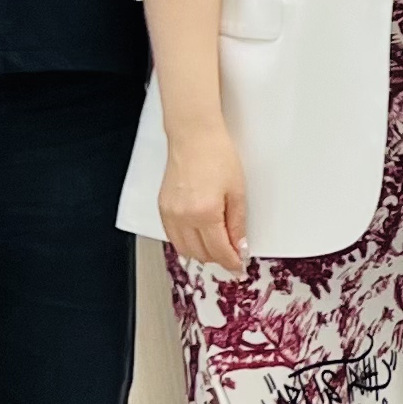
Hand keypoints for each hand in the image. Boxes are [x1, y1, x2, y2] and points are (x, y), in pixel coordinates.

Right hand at [159, 127, 250, 272]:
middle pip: (200, 254)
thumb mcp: (237, 191)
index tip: (239, 266)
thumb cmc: (216, 155)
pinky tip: (199, 237)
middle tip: (232, 255)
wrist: (194, 137)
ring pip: (184, 249)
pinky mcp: (162, 208)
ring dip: (201, 253)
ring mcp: (170, 213)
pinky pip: (173, 236)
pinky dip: (186, 242)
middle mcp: (183, 217)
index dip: (232, 262)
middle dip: (218, 258)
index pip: (219, 250)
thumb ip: (237, 224)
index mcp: (205, 213)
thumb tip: (239, 247)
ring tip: (217, 247)